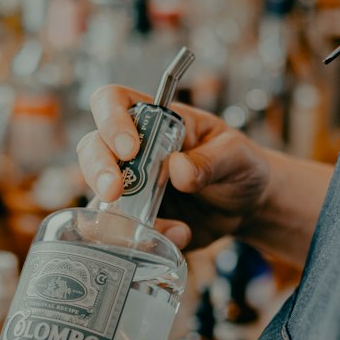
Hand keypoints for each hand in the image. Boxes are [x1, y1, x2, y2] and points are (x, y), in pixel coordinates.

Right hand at [77, 85, 272, 250]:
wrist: (248, 207)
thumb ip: (211, 161)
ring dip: (112, 211)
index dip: (111, 120)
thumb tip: (178, 169)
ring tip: (148, 226)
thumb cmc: (240, 167)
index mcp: (155, 121)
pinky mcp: (135, 220)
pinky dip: (142, 238)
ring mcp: (131, 186)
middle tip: (115, 192)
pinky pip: (122, 230)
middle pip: (92, 147)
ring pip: (96, 192)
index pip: (113, 101)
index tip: (130, 148)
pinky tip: (178, 235)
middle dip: (98, 169)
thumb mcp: (236, 156)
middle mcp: (134, 151)